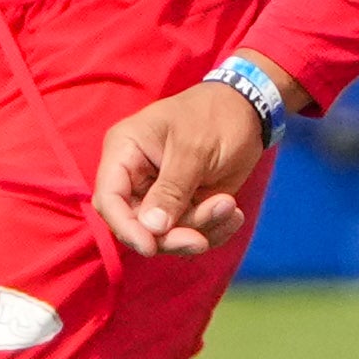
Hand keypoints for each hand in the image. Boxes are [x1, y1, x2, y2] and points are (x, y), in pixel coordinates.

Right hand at [95, 77, 273, 257]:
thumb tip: (151, 228)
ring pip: (166, 234)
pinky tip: (233, 215)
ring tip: (229, 206)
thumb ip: (172, 189)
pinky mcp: (183, 206)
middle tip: (201, 240)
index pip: (109, 199)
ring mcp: (159, 194)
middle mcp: (135, 176)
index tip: (151, 247)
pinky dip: (213, 230)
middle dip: (171, 236)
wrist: (249, 110)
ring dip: (200, 228)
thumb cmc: (216, 115)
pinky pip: (190, 232)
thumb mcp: (194, 148)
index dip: (125, 227)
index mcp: (125, 150)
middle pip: (137, 224)